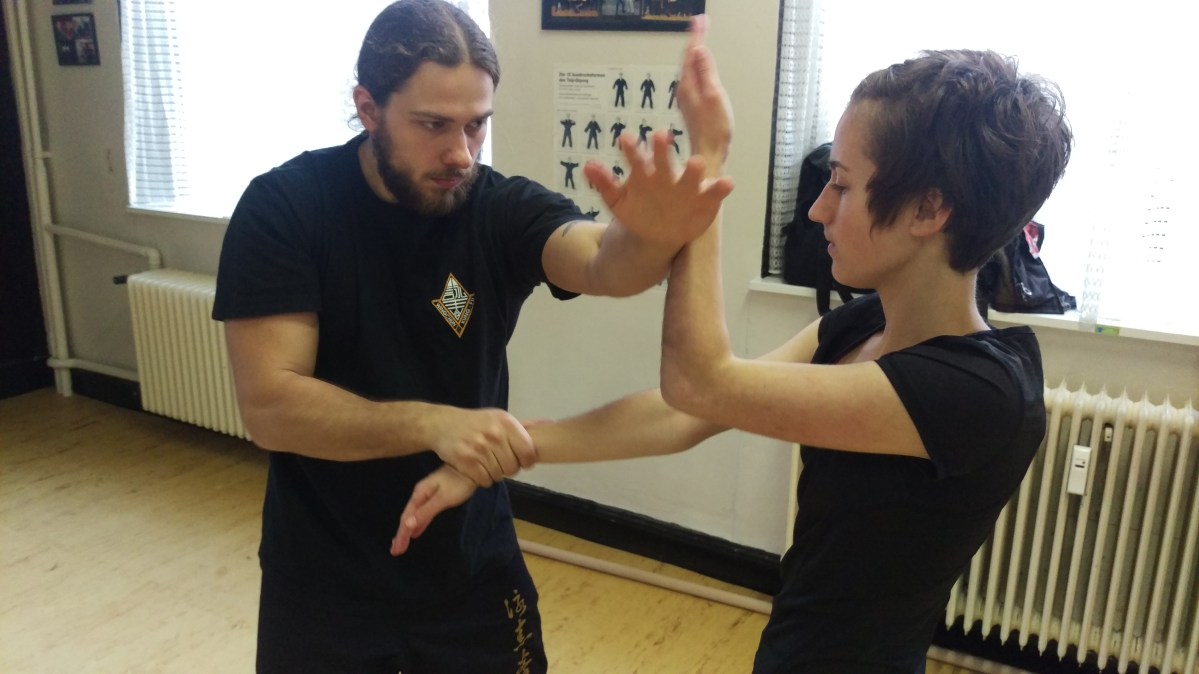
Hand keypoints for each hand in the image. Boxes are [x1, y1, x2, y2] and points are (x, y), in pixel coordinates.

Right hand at [391, 465, 475, 555]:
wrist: (471, 466)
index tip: (396, 550)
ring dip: (407, 530)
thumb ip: (426, 512)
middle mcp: (420, 495)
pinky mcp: (435, 497)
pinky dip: (417, 524)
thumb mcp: (443, 499)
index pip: (406, 519)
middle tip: (396, 551)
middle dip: (401, 535)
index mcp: (420, 495)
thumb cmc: (459, 482)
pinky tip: (416, 531)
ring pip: (414, 516)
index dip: (401, 535)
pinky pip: (422, 514)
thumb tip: (407, 524)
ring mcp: (427, 495)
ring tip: (401, 544)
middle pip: (407, 518)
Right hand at [428, 407, 536, 487]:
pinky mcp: (466, 460)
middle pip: (513, 467)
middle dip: (507, 468)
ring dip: (493, 474)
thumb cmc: (476, 423)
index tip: (520, 461)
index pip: (529, 453)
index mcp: (507, 423)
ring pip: (498, 475)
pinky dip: (481, 479)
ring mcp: (479, 448)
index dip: (526, 462)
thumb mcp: (500, 418)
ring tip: (485, 463)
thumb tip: (550, 424)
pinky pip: (484, 480)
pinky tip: (476, 468)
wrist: (442, 424)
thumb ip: (524, 426)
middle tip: (498, 462)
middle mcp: (495, 434)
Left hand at [583, 132, 733, 248]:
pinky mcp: (705, 201)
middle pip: (664, 161)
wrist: (659, 234)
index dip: (632, 149)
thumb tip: (587, 166)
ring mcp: (687, 188)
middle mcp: (668, 176)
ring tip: (696, 162)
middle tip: (660, 135)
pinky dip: (721, 188)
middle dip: (662, 150)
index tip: (624, 137)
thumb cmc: (639, 210)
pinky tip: (728, 183)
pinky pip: (714, 194)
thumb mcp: (617, 200)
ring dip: (693, 169)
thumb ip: (604, 183)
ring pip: (691, 176)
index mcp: (646, 173)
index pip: (638, 158)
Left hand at [677, 15, 733, 162]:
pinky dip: (698, 65)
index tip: (701, 21)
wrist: (709, 155)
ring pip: (690, 68)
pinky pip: (694, 78)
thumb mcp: (714, 96)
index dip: (696, 36)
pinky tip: (701, 64)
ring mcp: (688, 98)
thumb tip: (700, 51)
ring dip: (696, 52)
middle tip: (701, 23)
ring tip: (701, 37)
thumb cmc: (714, 130)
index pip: (691, 54)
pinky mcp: (693, 105)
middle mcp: (684, 90)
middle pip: (689, 59)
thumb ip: (707, 73)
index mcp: (688, 86)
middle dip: (695, 40)